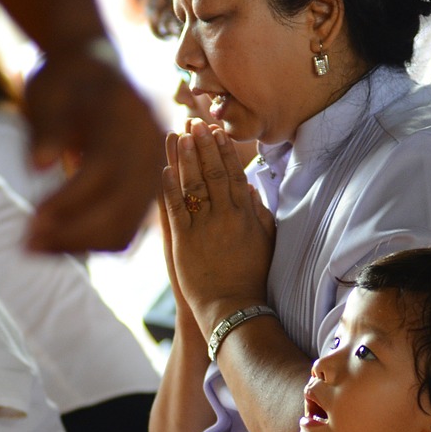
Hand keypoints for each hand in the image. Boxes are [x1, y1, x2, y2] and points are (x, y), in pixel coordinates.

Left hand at [21, 45, 162, 253]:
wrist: (94, 72)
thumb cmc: (64, 82)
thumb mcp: (48, 92)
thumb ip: (47, 127)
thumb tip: (39, 165)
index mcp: (127, 113)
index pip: (103, 168)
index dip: (69, 199)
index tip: (33, 219)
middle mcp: (152, 143)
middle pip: (121, 207)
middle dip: (72, 233)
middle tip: (27, 244)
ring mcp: (155, 169)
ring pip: (125, 227)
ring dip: (80, 245)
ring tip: (37, 246)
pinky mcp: (148, 190)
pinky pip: (125, 230)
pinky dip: (92, 242)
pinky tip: (58, 241)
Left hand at [161, 118, 275, 342]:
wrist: (234, 309)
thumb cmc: (252, 278)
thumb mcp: (266, 242)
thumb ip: (260, 213)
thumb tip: (252, 188)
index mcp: (246, 215)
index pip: (235, 174)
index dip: (226, 151)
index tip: (218, 132)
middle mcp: (227, 217)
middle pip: (214, 172)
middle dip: (204, 146)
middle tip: (195, 123)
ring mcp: (205, 228)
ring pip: (195, 185)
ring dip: (186, 159)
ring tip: (178, 135)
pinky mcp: (185, 242)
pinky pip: (176, 209)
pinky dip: (170, 188)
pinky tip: (164, 170)